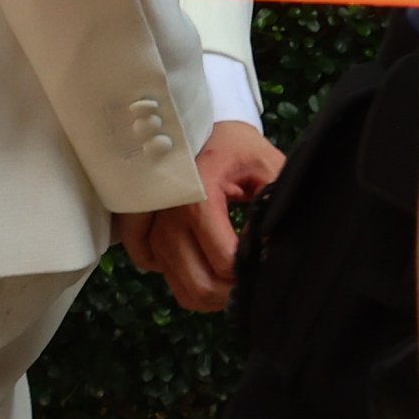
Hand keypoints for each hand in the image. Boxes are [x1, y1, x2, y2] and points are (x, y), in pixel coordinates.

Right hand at [116, 119, 283, 311]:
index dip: (254, 269)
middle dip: (234, 293)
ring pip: (183, 290)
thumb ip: (274, 206)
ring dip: (213, 293)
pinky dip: (188, 281)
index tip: (268, 256)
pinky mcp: (144, 234)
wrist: (192, 125)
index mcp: (199, 198)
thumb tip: (274, 249)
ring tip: (236, 275)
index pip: (226, 262)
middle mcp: (168, 219)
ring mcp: (152, 229)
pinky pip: (164, 278)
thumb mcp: (265, 166)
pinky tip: (206, 264)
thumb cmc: (232, 145)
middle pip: (201, 287)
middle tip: (254, 277)